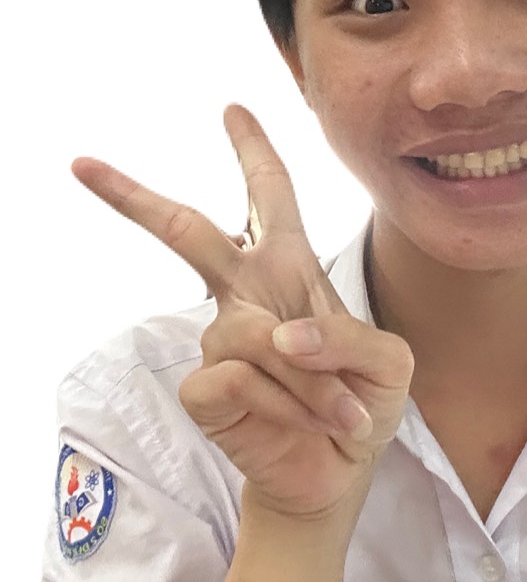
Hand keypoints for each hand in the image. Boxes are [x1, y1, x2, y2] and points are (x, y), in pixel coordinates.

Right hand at [72, 104, 414, 520]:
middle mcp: (248, 296)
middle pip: (190, 233)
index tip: (234, 109)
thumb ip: (349, 338)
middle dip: (137, 199)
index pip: (270, 200)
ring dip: (310, 378)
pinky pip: (239, 379)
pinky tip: (306, 424)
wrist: (340, 472)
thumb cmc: (361, 404)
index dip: (254, 154)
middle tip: (82, 164)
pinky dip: (288, 405)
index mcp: (291, 270)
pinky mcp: (206, 389)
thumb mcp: (388, 363)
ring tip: (343, 413)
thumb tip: (279, 336)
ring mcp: (221, 341)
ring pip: (252, 334)